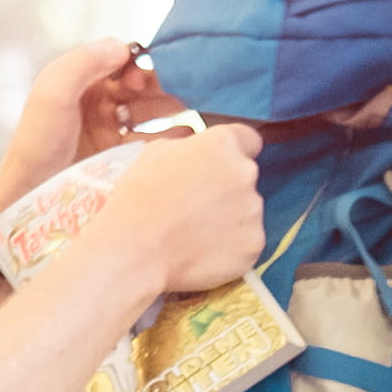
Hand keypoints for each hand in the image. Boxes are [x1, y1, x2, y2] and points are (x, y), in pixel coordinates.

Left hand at [0, 40, 184, 216]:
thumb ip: (84, 62)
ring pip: (153, 111)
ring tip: (198, 106)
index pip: (122, 60)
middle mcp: (100, 102)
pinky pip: (155, 141)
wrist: (32, 197)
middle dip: (166, 82)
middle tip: (189, 88)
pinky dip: (175, 136)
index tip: (143, 78)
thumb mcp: (53, 91)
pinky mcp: (124, 159)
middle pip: (143, 84)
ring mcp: (114, 131)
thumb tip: (125, 48)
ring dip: (175, 106)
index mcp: (82, 80)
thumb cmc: (38, 142)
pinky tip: (189, 135)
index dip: (139, 63)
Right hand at [94, 127, 266, 293]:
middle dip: (227, 190)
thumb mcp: (155, 153)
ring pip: (247, 213)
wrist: (137, 250)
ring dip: (229, 220)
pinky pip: (247, 243)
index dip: (233, 154)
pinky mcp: (254, 244)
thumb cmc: (139, 199)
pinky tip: (202, 251)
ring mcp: (253, 211)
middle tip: (196, 206)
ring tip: (194, 232)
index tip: (221, 167)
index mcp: (224, 144)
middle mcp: (246, 173)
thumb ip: (188, 148)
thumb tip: (196, 155)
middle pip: (245, 179)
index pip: (248, 140)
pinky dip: (230, 248)